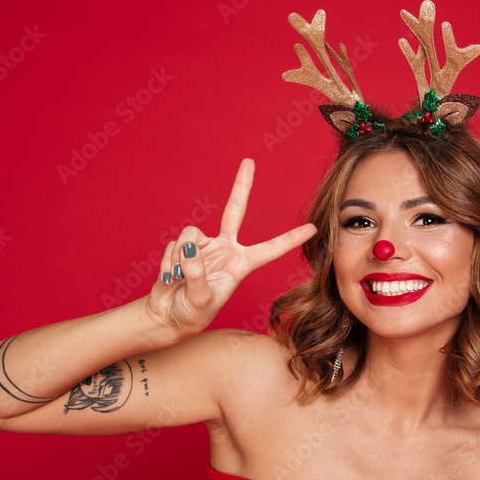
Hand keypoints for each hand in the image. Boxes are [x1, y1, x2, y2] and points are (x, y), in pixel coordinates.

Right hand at [141, 159, 316, 338]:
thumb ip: (197, 275)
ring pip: (190, 235)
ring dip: (181, 257)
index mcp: (240, 265)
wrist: (166, 317)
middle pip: (235, 211)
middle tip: (249, 162)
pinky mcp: (183, 247)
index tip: (313, 228)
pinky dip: (169, 261)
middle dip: (241, 186)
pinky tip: (170, 277)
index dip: (291, 239)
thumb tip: (190, 247)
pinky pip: (174, 245)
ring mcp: (204, 247)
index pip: (270, 250)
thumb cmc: (190, 315)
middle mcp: (225, 250)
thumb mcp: (200, 301)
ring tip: (178, 279)